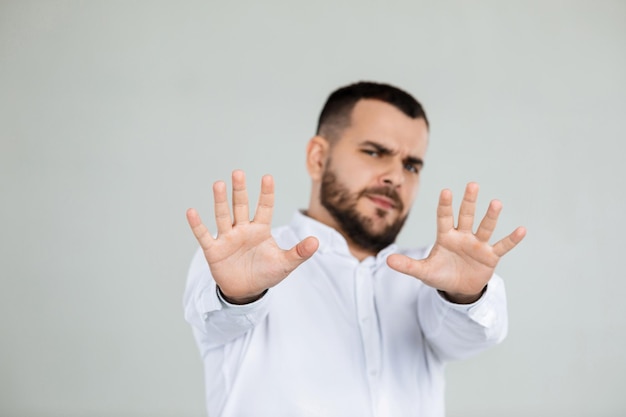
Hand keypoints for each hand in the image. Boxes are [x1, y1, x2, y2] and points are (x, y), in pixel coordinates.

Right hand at [186, 170, 318, 303]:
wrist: (246, 291)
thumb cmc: (266, 274)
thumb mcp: (285, 264)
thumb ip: (299, 252)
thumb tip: (316, 241)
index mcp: (260, 229)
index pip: (265, 207)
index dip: (266, 193)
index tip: (267, 177)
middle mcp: (243, 229)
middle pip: (241, 206)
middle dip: (240, 190)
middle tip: (238, 173)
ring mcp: (227, 238)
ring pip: (223, 216)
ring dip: (220, 201)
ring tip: (219, 184)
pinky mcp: (214, 250)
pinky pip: (204, 236)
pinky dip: (198, 225)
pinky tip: (192, 212)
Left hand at [387, 182, 525, 303]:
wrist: (458, 288)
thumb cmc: (440, 274)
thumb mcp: (423, 272)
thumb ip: (407, 265)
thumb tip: (387, 260)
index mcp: (445, 237)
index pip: (444, 218)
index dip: (445, 206)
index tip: (446, 191)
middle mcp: (463, 236)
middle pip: (466, 216)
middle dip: (469, 202)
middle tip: (473, 185)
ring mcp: (477, 245)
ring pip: (485, 228)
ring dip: (491, 216)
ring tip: (496, 203)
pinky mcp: (490, 256)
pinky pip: (502, 246)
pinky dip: (511, 239)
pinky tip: (521, 230)